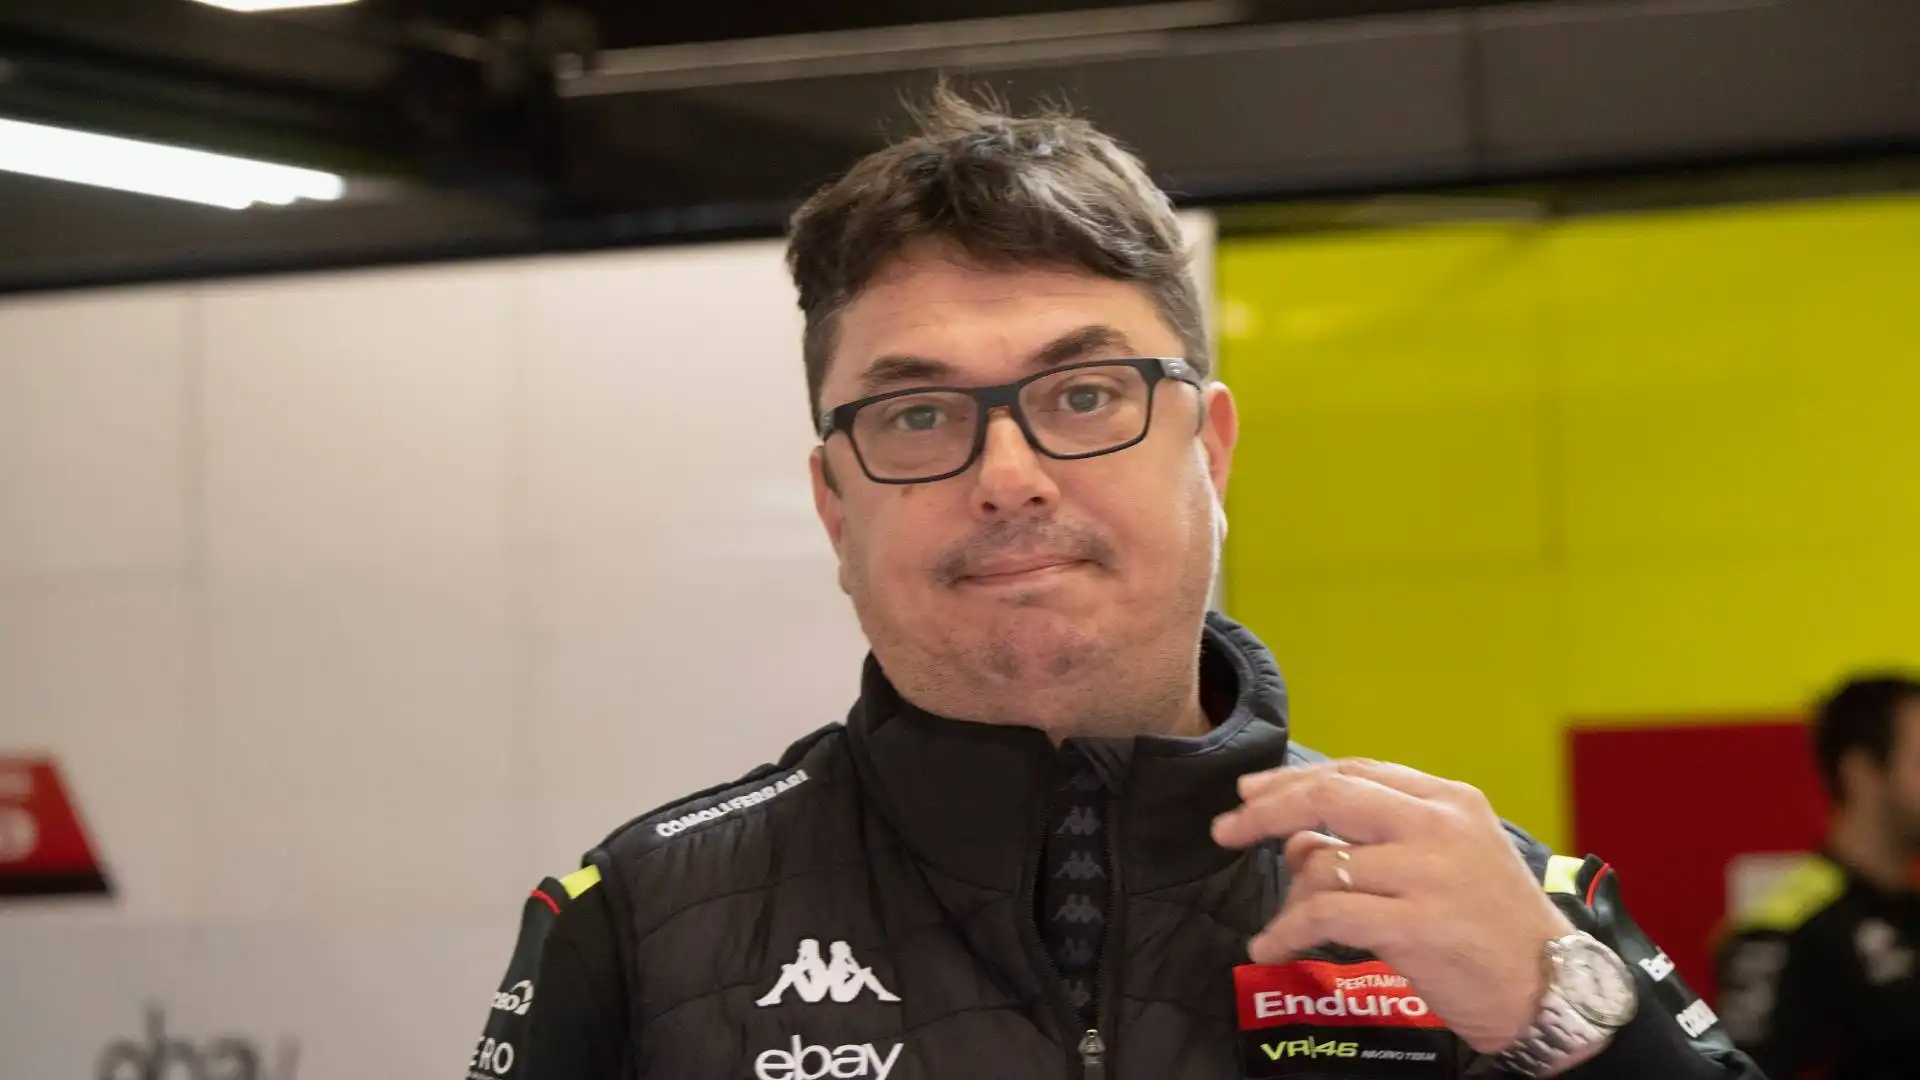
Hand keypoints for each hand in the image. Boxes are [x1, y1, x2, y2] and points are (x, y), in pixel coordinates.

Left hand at [1210, 758, 1575, 1053]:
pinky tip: (1270, 948)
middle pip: (1331, 795)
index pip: (1357, 772)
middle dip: (1267, 809)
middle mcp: (1440, 825)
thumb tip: (1297, 840)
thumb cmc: (1493, 928)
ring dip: (1288, 897)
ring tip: (1281, 927)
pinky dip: (1286, 932)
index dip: (1295, 780)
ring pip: (1323, 862)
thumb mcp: (1446, 863)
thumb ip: (1378, 840)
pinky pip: (1325, 916)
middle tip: (1225, 829)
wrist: (1552, 990)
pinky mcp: (1416, 924)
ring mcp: (1429, 872)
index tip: (1251, 793)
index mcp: (1449, 801)